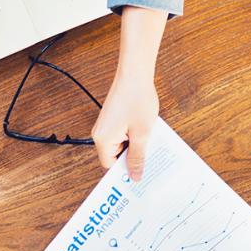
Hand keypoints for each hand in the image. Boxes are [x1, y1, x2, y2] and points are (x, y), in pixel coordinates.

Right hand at [92, 5, 167, 180]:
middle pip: (115, 157)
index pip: (110, 166)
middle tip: (149, 163)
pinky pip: (123, 135)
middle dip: (132, 159)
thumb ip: (137, 157)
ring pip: (121, 146)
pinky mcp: (113, 119)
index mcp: (102, 140)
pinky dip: (134, 137)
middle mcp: (100, 134)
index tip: (139, 178)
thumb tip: (134, 176)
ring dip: (135, 147)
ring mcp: (106, 126)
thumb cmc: (137, 99)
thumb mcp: (141, 134)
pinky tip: (147, 134)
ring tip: (150, 144)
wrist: (135, 73)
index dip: (124, 172)